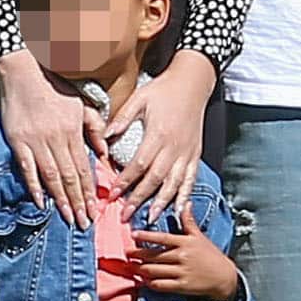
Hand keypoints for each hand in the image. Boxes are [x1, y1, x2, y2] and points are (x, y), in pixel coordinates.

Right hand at [0, 49, 106, 227]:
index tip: (94, 210)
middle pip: (70, 177)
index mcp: (73, 131)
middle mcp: (57, 139)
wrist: (23, 72)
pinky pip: (28, 168)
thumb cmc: (54, 87)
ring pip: (52, 177)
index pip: (84, 167)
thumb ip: (94, 127)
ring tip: (68, 218)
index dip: (90, 191)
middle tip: (84, 223)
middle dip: (78, 202)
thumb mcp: (81, 103)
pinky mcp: (18, 141)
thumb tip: (103, 153)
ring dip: (61, 200)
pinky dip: (34, 187)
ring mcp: (36, 141)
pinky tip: (41, 203)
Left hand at [110, 50, 216, 219]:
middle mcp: (174, 147)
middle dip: (139, 199)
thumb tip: (105, 136)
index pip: (139, 163)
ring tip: (149, 218)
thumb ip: (123, 118)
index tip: (112, 195)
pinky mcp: (195, 155)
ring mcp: (186, 152)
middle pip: (155, 179)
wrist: (193, 82)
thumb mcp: (140, 97)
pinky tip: (179, 210)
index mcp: (158, 133)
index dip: (125, 181)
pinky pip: (190, 179)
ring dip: (161, 203)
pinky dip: (185, 196)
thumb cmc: (164, 90)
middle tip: (125, 215)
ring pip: (174, 183)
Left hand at [130, 205, 239, 300]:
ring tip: (131, 267)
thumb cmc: (211, 255)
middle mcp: (182, 256)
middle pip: (153, 256)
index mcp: (185, 242)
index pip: (162, 238)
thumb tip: (186, 203)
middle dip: (137, 255)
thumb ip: (189, 221)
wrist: (224, 277)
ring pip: (154, 271)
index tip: (133, 235)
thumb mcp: (199, 236)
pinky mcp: (182, 286)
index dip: (146, 236)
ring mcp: (181, 272)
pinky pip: (161, 285)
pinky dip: (150, 283)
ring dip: (140, 269)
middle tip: (127, 254)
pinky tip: (144, 280)